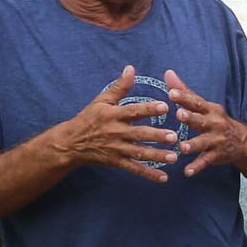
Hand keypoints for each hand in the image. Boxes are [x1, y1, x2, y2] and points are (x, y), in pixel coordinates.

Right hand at [51, 64, 178, 182]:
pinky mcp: (117, 162)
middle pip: (139, 134)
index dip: (149, 109)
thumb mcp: (102, 100)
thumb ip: (119, 86)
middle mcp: (115, 132)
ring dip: (157, 156)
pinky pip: (135, 168)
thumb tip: (131, 68)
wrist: (72, 143)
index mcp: (112, 115)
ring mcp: (117, 149)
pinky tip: (164, 177)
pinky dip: (149, 174)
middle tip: (174, 136)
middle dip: (157, 136)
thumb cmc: (89, 118)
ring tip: (174, 157)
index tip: (165, 106)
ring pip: (139, 153)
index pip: (133, 111)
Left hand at [165, 69, 246, 177]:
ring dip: (193, 145)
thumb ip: (184, 91)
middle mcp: (214, 124)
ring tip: (182, 147)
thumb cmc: (216, 121)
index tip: (172, 93)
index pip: (196, 102)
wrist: (243, 142)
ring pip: (203, 142)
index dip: (184, 98)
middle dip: (190, 118)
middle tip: (179, 115)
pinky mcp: (216, 155)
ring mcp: (216, 140)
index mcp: (209, 110)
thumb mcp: (204, 105)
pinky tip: (187, 172)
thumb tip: (167, 73)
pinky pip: (205, 161)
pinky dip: (196, 167)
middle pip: (201, 120)